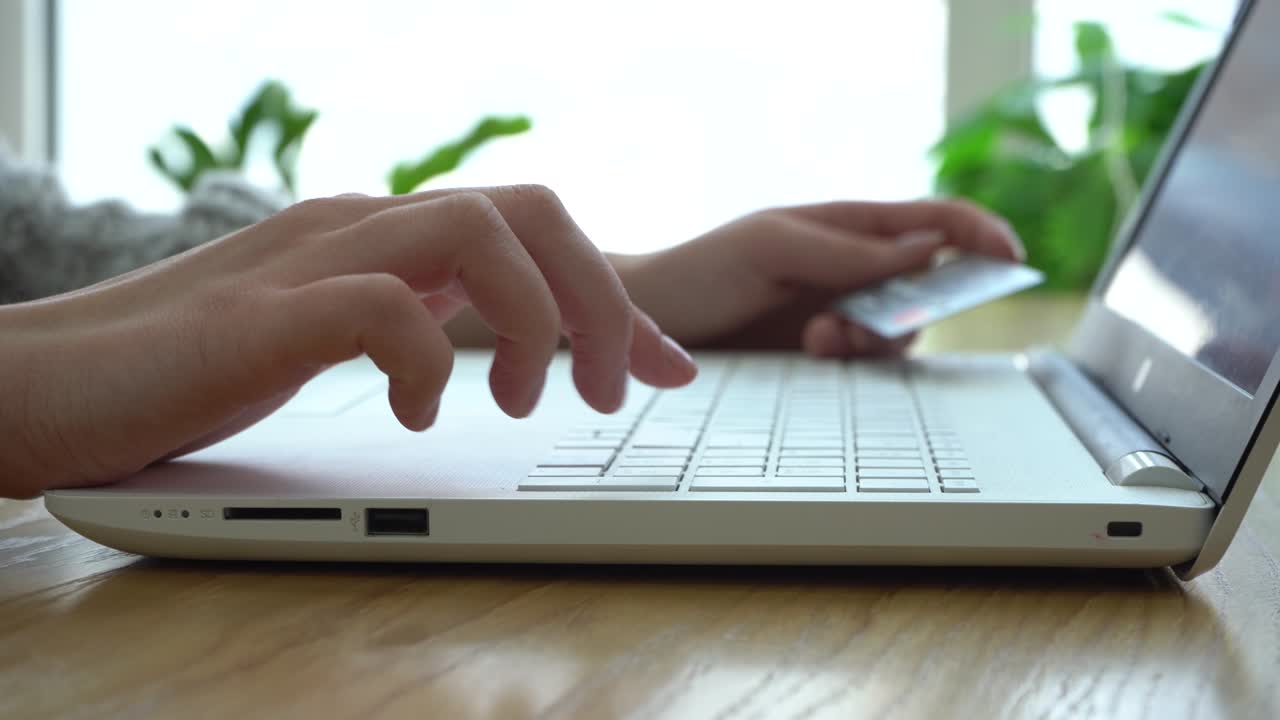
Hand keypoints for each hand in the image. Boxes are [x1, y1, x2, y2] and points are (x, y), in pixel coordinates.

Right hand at [0, 185, 696, 497]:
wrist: (36, 381)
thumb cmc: (180, 371)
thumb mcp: (326, 337)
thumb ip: (403, 320)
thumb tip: (481, 344)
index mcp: (379, 235)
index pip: (530, 229)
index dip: (616, 298)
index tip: (667, 368)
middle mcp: (357, 226)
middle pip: (529, 207)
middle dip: (601, 299)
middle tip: (617, 394)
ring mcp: (309, 259)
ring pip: (477, 229)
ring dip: (534, 321)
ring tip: (520, 405)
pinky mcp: (261, 313)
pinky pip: (382, 306)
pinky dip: (425, 362)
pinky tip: (415, 415)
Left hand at [616, 199, 1023, 355]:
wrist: (650, 323)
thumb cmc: (702, 270)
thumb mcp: (772, 246)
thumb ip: (848, 251)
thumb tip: (928, 249)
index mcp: (848, 225)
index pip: (935, 220)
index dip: (980, 233)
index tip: (1010, 259)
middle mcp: (853, 268)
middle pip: (929, 286)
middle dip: (915, 307)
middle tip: (860, 324)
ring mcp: (840, 311)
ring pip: (900, 330)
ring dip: (875, 337)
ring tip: (821, 340)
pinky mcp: (822, 354)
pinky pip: (868, 361)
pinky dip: (854, 360)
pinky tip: (816, 353)